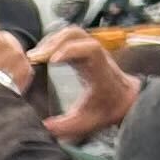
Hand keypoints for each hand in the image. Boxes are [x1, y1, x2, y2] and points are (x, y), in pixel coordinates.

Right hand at [30, 27, 135, 142]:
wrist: (123, 100)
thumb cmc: (106, 110)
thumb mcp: (86, 122)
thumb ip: (66, 126)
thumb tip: (45, 126)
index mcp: (100, 70)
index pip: (90, 49)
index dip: (70, 51)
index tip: (52, 61)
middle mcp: (96, 55)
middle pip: (76, 34)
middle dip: (54, 43)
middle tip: (36, 58)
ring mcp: (90, 50)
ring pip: (71, 33)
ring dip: (52, 41)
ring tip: (37, 56)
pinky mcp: (83, 50)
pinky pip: (69, 39)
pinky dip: (54, 42)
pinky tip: (43, 56)